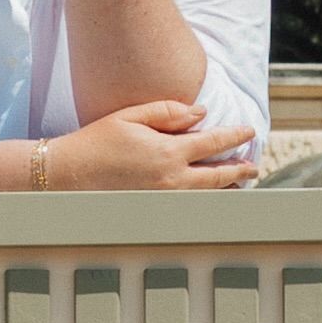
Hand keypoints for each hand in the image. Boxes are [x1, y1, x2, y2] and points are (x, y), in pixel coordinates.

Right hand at [50, 99, 260, 192]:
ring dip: (227, 187)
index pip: (214, 142)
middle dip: (240, 168)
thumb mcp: (131, 116)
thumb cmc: (96, 142)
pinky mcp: (156, 211)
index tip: (249, 131)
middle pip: (219, 175)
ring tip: (239, 182)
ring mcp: (166, 199)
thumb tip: (201, 113)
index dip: (235, 135)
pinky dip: (206, 200)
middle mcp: (173, 179)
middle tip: (253, 165)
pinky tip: (210, 196)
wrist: (68, 176)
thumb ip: (168, 112)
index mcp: (168, 151)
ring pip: (209, 195)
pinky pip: (191, 206)